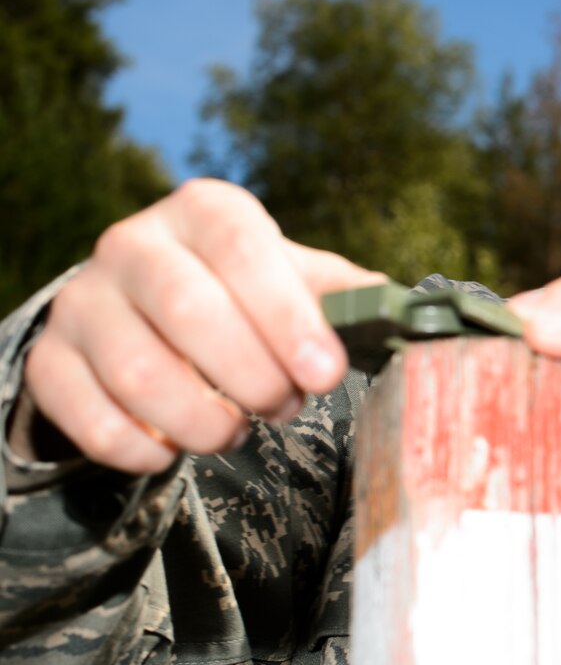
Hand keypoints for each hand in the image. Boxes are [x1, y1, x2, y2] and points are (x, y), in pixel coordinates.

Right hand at [17, 180, 382, 474]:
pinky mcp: (50, 359)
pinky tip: (171, 453)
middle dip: (250, 373)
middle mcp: (133, 244)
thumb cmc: (242, 295)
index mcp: (205, 212)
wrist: (144, 313)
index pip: (242, 247)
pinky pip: (85, 412)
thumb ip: (344, 295)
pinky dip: (135, 446)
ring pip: (137, 368)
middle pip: (188, 308)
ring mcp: (84, 301)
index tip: (325, 373)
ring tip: (235, 433)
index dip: (286, 314)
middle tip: (286, 407)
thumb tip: (406, 311)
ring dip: (200, 418)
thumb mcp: (293, 281)